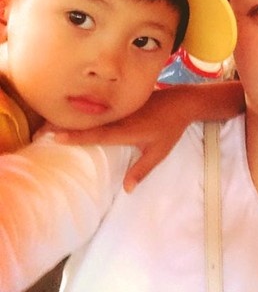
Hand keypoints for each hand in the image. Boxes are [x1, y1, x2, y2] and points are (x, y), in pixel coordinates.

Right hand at [50, 88, 192, 191]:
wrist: (182, 102)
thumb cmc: (170, 129)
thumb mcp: (159, 152)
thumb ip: (142, 170)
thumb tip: (127, 190)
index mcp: (127, 129)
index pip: (97, 134)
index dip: (76, 136)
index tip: (55, 137)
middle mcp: (120, 117)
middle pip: (88, 122)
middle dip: (65, 125)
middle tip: (41, 132)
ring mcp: (121, 108)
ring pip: (92, 114)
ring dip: (72, 118)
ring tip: (50, 124)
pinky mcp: (123, 102)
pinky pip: (101, 109)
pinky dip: (86, 113)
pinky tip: (74, 116)